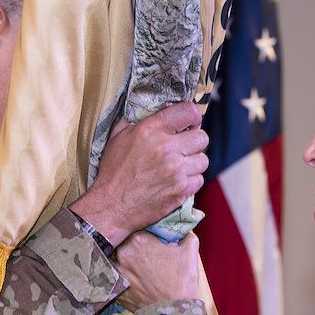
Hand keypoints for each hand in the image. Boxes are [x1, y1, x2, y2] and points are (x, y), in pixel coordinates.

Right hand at [69, 103, 207, 245]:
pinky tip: (177, 182)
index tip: (189, 123)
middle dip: (193, 141)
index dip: (192, 116)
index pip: (189, 112)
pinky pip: (199, 180)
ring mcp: (176, 171)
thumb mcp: (118, 137)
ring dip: (193, 163)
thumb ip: (137, 119)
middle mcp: (166, 148)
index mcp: (151, 130)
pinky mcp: (181, 190)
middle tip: (183, 148)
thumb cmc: (113, 172)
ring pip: (203, 160)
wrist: (111, 206)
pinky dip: (190, 181)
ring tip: (179, 167)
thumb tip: (152, 108)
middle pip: (202, 137)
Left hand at [116, 232, 199, 311]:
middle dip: (134, 248)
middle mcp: (122, 253)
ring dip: (126, 263)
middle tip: (146, 255)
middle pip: (125, 244)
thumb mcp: (190, 251)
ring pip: (117, 261)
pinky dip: (122, 278)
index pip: (138, 229)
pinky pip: (115, 279)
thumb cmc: (181, 281)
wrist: (173, 312)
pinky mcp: (115, 289)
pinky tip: (133, 282)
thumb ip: (186, 235)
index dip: (145, 234)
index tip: (152, 240)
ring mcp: (116, 272)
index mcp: (138, 240)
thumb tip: (184, 231)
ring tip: (139, 269)